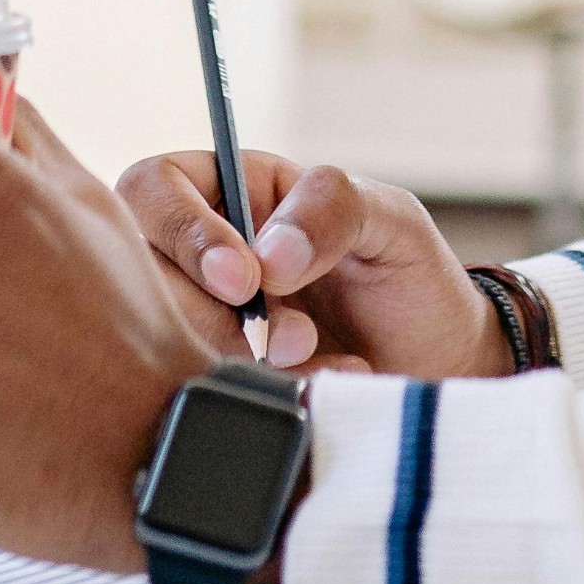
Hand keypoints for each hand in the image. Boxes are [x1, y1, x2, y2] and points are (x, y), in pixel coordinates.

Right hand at [118, 144, 509, 378]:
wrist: (438, 369)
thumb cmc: (410, 276)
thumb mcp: (390, 219)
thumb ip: (333, 209)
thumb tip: (267, 257)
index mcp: (231, 189)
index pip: (155, 187)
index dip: (184, 230)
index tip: (244, 279)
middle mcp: (202, 254)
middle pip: (145, 273)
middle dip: (216, 313)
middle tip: (295, 335)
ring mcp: (202, 324)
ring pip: (167, 339)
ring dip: (240, 359)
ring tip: (318, 359)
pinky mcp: (215, 383)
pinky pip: (200, 392)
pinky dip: (259, 396)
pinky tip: (316, 388)